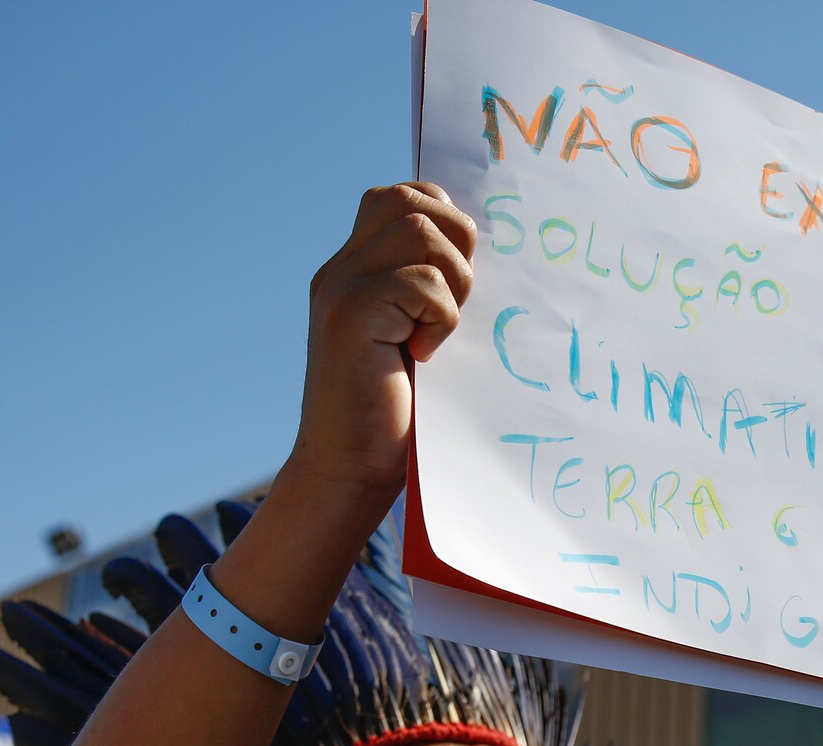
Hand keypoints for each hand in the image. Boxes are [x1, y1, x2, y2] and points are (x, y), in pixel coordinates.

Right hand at [292, 182, 477, 497]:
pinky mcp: (349, 314)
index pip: (404, 195)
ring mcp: (340, 287)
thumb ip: (431, 290)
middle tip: (455, 303)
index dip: (446, 219)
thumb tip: (482, 250)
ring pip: (420, 232)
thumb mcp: (417, 336)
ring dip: (452, 283)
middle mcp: (340, 268)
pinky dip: (441, 319)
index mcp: (356, 268)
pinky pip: (422, 283)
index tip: (458, 279)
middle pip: (412, 199)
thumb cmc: (395, 414)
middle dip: (456, 242)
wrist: (348, 472)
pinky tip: (423, 357)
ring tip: (437, 332)